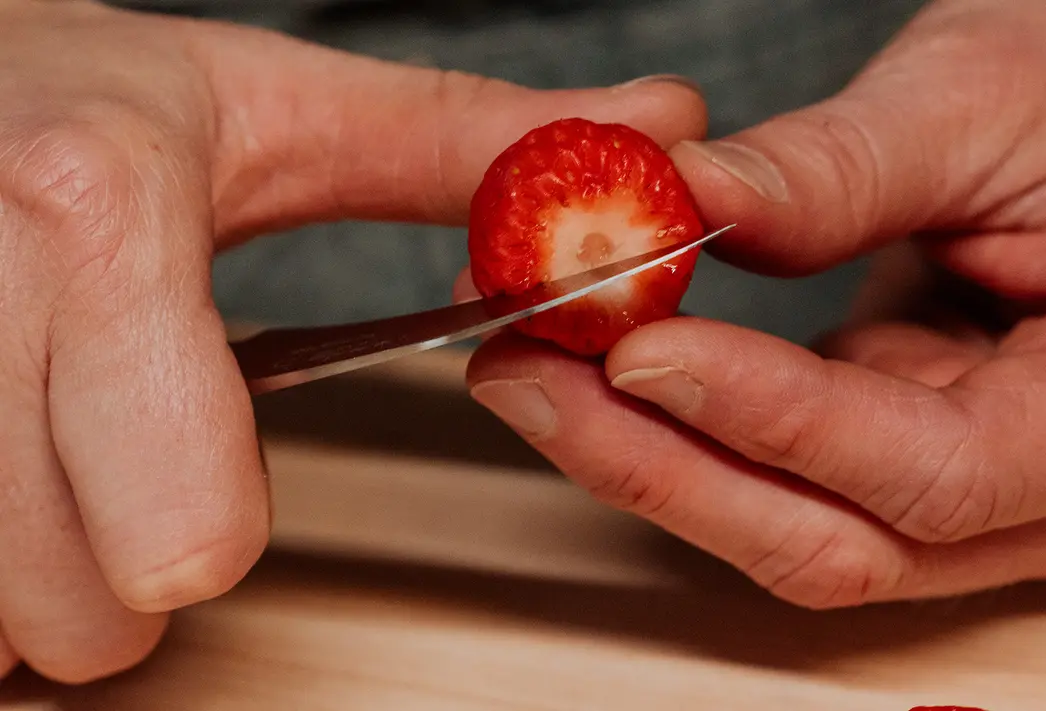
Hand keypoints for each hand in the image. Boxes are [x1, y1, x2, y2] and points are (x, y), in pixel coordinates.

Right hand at [0, 0, 704, 681]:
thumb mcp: (283, 108)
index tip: (207, 463)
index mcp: (96, 216)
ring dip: (44, 569)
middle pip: (88, 616)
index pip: (186, 530)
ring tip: (53, 442)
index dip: (218, 526)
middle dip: (133, 568)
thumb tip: (661, 127)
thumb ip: (481, 143)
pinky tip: (1, 459)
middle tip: (125, 455)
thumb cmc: (83, 103)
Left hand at [465, 0, 1045, 607]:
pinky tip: (612, 373)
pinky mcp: (956, 492)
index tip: (637, 346)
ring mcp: (1031, 513)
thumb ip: (835, 170)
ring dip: (664, 459)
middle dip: (672, 463)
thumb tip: (669, 211)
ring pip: (817, 536)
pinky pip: (810, 496)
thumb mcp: (989, 92)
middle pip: (858, 540)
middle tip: (529, 369)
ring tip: (541, 363)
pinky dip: (703, 441)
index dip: (776, 421)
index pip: (943, 469)